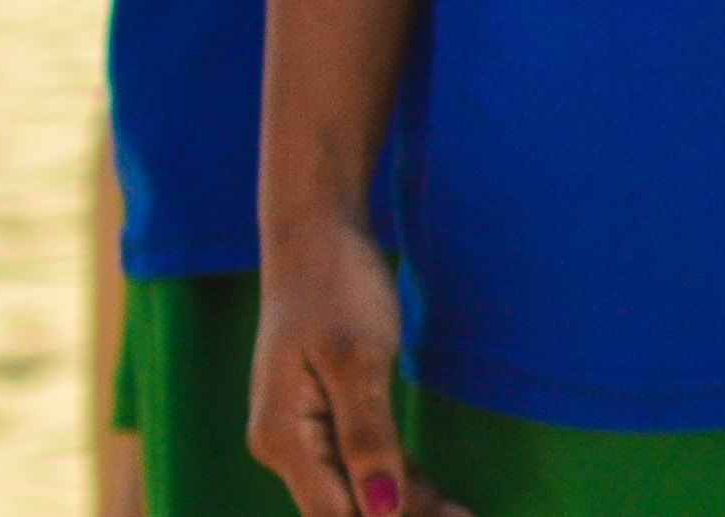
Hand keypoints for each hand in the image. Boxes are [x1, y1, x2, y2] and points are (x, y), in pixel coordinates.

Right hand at [255, 211, 467, 513]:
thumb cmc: (335, 287)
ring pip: (359, 493)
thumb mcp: (357, 359)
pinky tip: (442, 503)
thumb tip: (381, 510)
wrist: (316, 235)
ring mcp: (303, 434)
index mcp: (283, 438)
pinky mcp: (326, 418)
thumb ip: (367, 437)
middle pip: (347, 511)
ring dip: (410, 511)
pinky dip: (403, 485)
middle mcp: (285, 447)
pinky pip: (364, 466)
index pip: (335, 514)